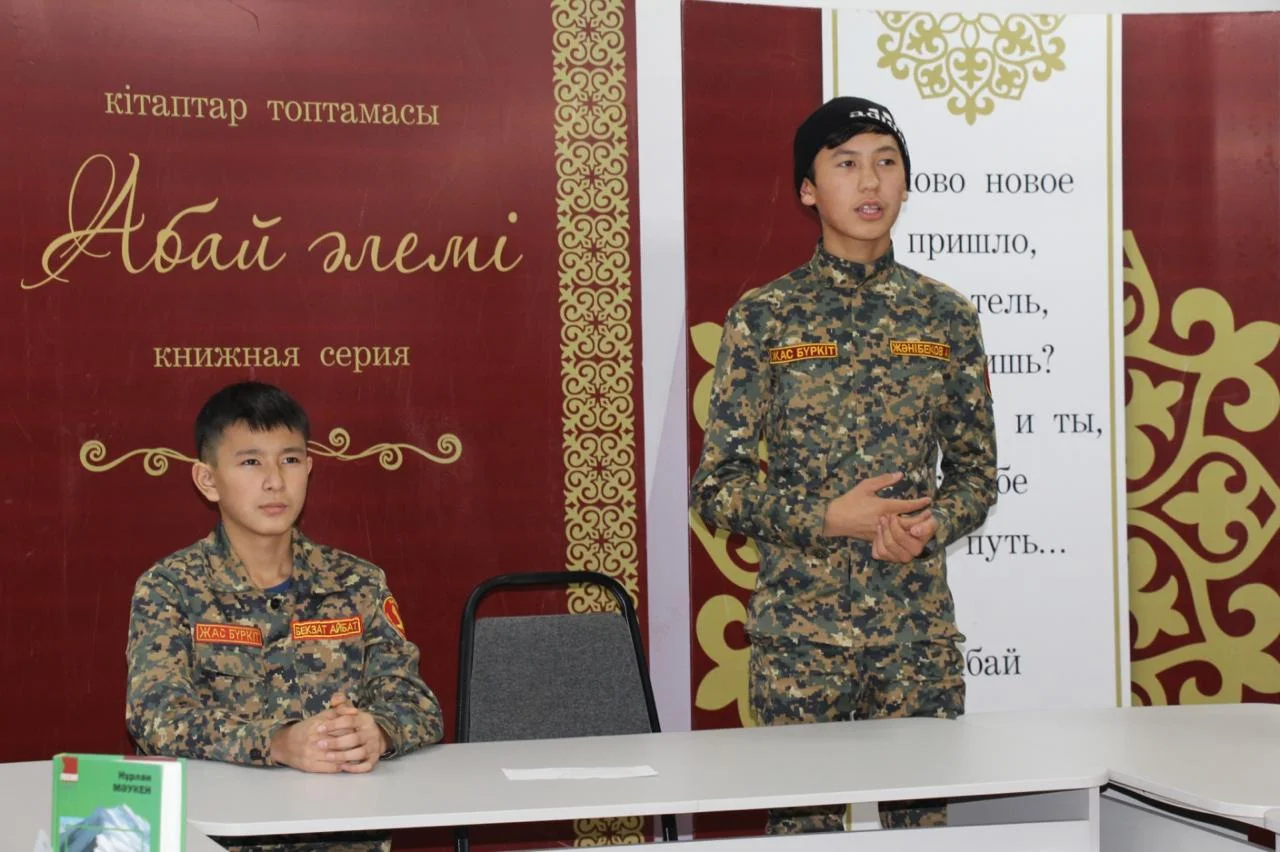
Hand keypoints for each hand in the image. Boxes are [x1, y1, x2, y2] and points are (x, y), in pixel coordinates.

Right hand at [269, 693, 388, 773]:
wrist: (284, 744)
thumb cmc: (307, 728)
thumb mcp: (321, 715)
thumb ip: (339, 710)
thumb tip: (355, 711)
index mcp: (318, 724)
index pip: (343, 727)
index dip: (354, 730)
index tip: (361, 731)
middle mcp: (314, 739)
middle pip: (342, 742)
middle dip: (354, 743)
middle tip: (363, 743)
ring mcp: (311, 754)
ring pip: (338, 756)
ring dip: (350, 756)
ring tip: (358, 753)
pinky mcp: (310, 766)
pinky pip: (331, 767)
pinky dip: (342, 765)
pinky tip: (347, 762)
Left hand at [320, 693, 389, 773]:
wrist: (376, 736)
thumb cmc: (356, 724)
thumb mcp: (350, 712)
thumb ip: (341, 704)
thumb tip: (334, 700)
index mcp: (365, 719)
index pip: (349, 720)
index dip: (333, 725)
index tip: (319, 728)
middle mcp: (372, 733)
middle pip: (354, 738)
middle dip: (336, 742)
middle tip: (319, 744)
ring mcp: (374, 747)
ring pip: (360, 753)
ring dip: (343, 755)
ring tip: (328, 756)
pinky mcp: (374, 759)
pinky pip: (366, 766)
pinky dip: (355, 768)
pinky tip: (342, 767)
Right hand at [822, 472, 930, 539]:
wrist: (835, 519)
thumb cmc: (849, 501)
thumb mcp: (865, 486)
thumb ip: (884, 480)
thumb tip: (900, 474)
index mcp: (884, 506)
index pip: (907, 505)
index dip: (920, 503)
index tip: (929, 500)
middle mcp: (885, 520)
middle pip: (910, 522)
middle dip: (922, 518)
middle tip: (929, 514)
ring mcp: (881, 531)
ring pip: (903, 532)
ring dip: (914, 528)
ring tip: (921, 523)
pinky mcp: (876, 538)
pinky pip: (893, 538)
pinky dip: (902, 535)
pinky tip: (907, 532)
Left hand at [872, 510, 937, 562]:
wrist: (914, 531)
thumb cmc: (922, 525)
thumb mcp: (930, 523)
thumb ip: (926, 527)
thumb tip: (914, 531)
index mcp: (917, 548)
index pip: (902, 538)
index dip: (896, 528)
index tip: (894, 517)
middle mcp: (907, 556)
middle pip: (890, 543)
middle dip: (886, 528)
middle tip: (885, 517)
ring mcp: (897, 559)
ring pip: (883, 550)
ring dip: (880, 534)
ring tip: (881, 523)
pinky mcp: (887, 559)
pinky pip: (877, 554)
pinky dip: (877, 542)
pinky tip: (880, 532)